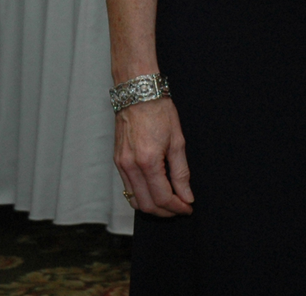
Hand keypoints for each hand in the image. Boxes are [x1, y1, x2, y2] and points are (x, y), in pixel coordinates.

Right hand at [115, 96, 193, 215]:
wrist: (138, 94)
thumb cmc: (160, 112)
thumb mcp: (177, 141)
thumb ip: (181, 172)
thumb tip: (186, 195)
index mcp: (148, 161)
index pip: (162, 197)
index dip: (177, 207)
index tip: (188, 208)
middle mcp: (130, 167)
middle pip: (146, 204)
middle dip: (165, 212)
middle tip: (180, 208)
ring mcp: (121, 165)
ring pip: (134, 199)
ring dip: (152, 206)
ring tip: (169, 203)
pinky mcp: (117, 161)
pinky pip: (127, 187)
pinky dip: (141, 195)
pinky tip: (155, 191)